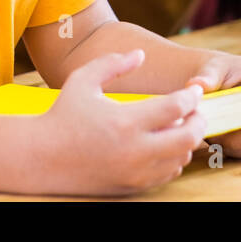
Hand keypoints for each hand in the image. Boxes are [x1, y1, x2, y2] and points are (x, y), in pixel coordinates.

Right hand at [39, 49, 206, 195]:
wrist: (42, 157)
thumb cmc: (63, 114)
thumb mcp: (83, 80)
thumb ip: (113, 64)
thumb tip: (140, 55)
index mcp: (125, 121)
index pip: (176, 108)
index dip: (191, 97)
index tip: (194, 90)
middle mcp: (134, 151)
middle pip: (188, 137)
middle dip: (198, 120)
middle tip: (196, 110)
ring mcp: (135, 173)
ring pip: (181, 158)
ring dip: (187, 140)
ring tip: (179, 125)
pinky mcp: (132, 187)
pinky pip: (167, 174)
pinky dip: (173, 159)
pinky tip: (165, 145)